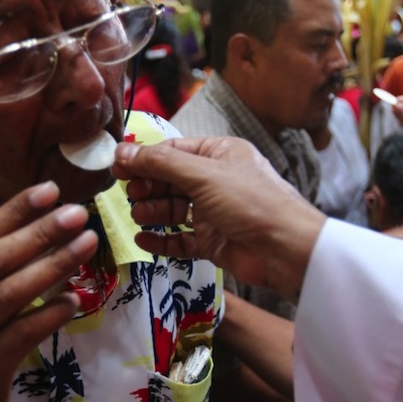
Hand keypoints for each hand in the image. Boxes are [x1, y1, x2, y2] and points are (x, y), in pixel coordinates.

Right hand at [113, 136, 324, 300]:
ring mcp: (215, 213)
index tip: (117, 167)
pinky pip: (180, 239)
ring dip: (153, 211)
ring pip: (174, 209)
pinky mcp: (213, 242)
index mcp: (220, 154)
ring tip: (139, 215)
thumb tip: (121, 152)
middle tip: (129, 193)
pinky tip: (143, 240)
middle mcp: (217, 180)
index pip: (174, 151)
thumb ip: (161, 164)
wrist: (285, 250)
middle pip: (171, 180)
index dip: (145, 158)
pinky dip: (161, 240)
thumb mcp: (203, 174)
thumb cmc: (251, 202)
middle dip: (148, 186)